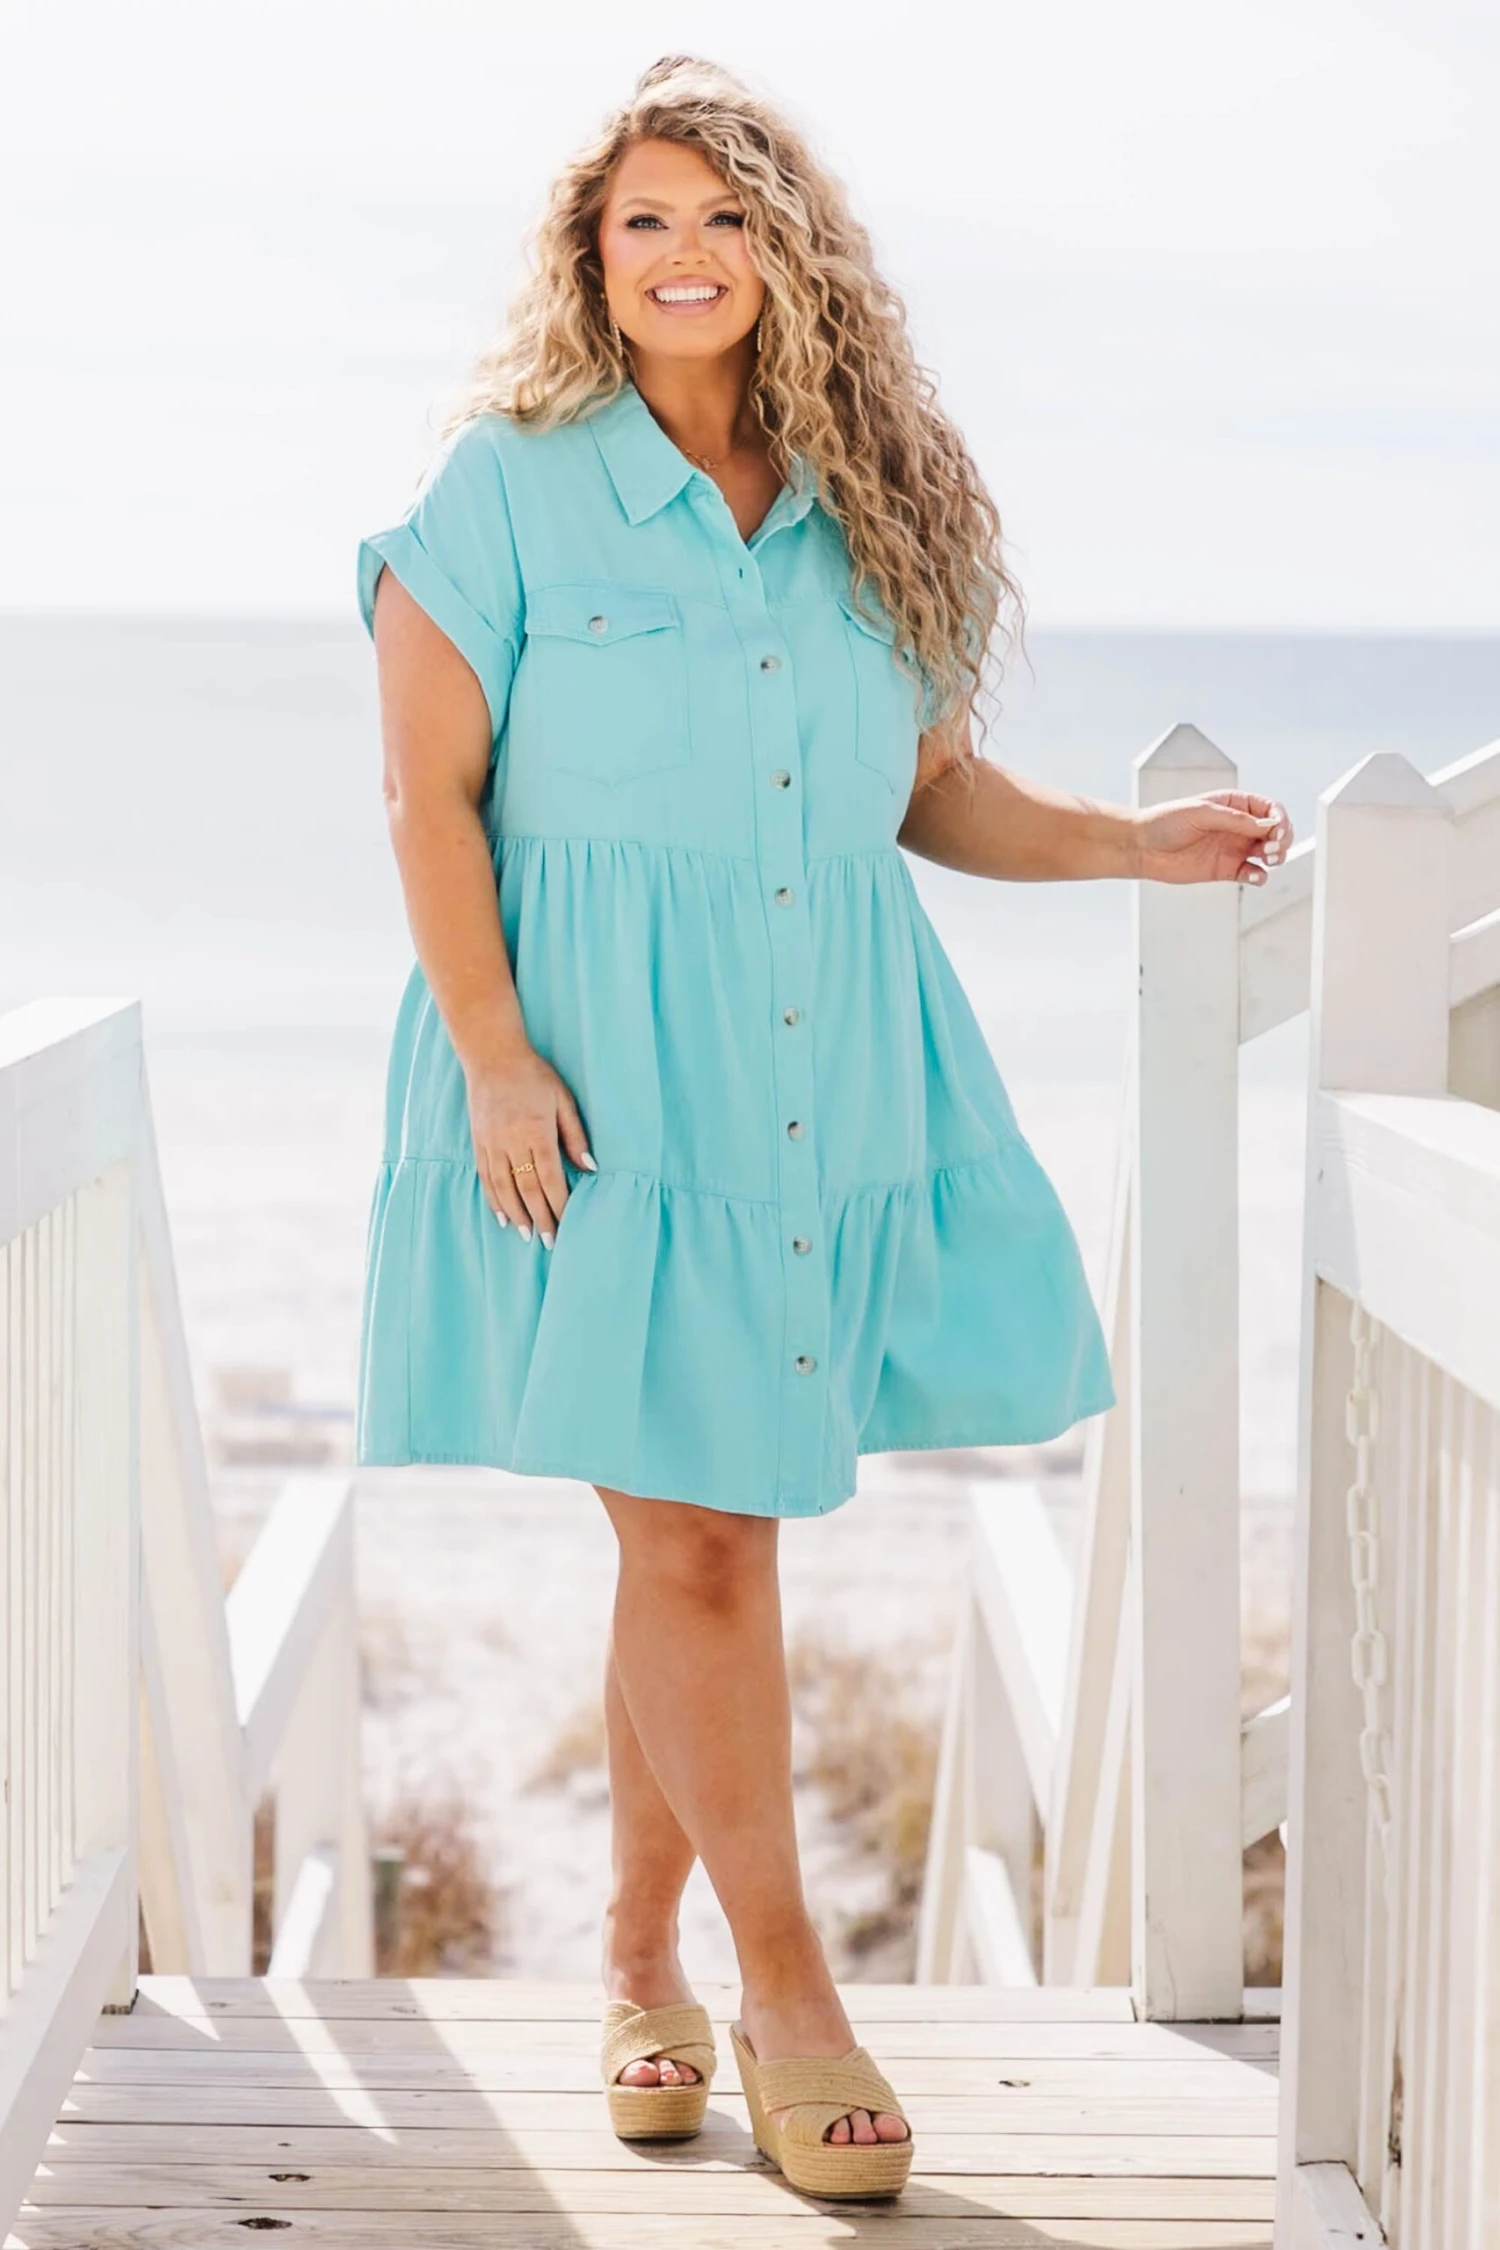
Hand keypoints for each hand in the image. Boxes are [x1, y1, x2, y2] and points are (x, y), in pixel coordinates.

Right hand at [465, 1042, 595, 1245]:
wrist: (492, 1056)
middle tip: (549, 1241)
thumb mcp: (563, 1099)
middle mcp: (512, 1142)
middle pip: (526, 1189)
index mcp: (536, 1131)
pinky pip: (486, 1178)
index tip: (567, 1224)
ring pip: (503, 1188)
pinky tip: (502, 1217)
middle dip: (539, 1218)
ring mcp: (492, 1144)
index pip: (550, 1178)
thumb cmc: (534, 1076)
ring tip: (527, 1235)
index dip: (559, 1204)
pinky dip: (494, 1200)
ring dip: (516, 1214)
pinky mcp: (479, 1142)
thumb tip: (590, 1168)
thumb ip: (576, 1136)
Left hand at [1132, 790, 1292, 886]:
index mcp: (1235, 805)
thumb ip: (1236, 820)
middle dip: (1282, 839)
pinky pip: (1253, 874)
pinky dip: (1260, 876)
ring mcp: (1234, 848)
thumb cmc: (1166, 822)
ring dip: (1276, 857)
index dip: (1280, 819)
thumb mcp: (1203, 813)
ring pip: (1270, 853)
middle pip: (1276, 832)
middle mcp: (1238, 826)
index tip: (1277, 831)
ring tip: (1266, 859)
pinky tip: (1256, 876)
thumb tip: (1268, 825)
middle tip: (1272, 848)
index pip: (1270, 809)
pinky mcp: (1227, 870)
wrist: (1142, 847)